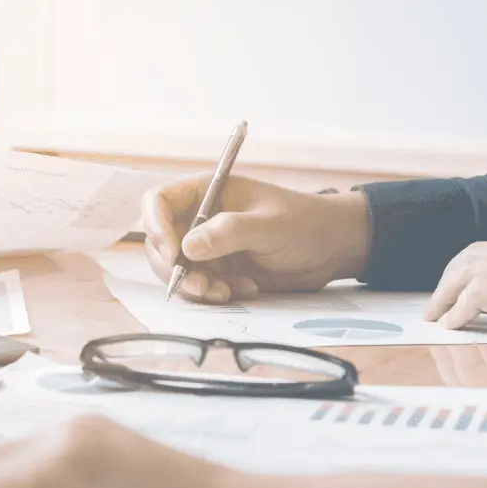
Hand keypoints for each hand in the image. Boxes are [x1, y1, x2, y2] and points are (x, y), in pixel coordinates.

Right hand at [142, 175, 371, 303]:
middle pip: (159, 242)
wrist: (332, 248)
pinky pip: (199, 287)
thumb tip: (187, 248)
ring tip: (227, 292)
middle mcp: (200, 218)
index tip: (174, 255)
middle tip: (202, 287)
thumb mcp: (269, 226)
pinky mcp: (219, 270)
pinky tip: (243, 289)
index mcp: (207, 193)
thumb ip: (229, 232)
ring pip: (176, 270)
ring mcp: (208, 246)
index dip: (155, 227)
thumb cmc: (305, 223)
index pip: (158, 202)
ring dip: (195, 287)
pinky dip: (213, 294)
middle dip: (174, 269)